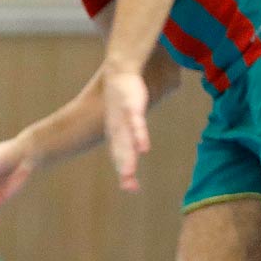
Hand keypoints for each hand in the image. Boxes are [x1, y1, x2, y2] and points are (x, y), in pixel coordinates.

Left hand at [101, 65, 150, 190]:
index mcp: (116, 132)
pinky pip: (135, 122)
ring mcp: (123, 118)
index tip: (130, 187)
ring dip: (128, 157)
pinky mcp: (131, 106)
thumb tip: (140, 146)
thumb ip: (133, 134)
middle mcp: (117, 128)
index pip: (120, 155)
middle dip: (125, 169)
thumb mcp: (126, 118)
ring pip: (125, 141)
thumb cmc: (124, 98)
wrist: (119, 72)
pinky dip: (139, 136)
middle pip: (121, 151)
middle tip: (128, 187)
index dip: (124, 170)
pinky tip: (144, 148)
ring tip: (129, 173)